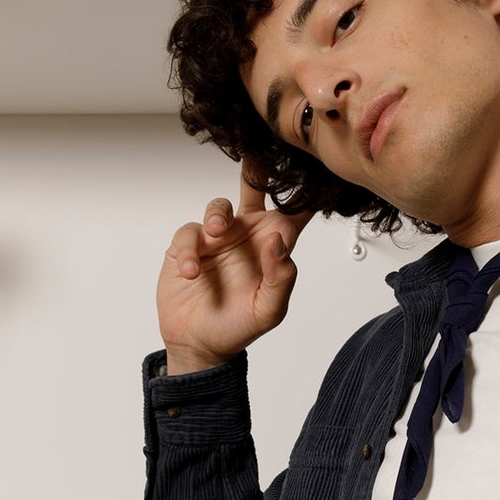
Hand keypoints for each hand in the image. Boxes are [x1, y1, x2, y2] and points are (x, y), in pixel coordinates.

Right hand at [157, 156, 314, 369]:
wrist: (199, 345)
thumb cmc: (238, 327)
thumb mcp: (268, 311)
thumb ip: (281, 278)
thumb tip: (279, 241)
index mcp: (272, 246)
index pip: (295, 213)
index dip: (304, 193)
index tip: (310, 171)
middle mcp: (246, 235)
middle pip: (256, 192)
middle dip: (258, 172)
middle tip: (258, 154)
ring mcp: (216, 239)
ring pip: (218, 206)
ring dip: (217, 214)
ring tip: (216, 232)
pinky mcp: (188, 246)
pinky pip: (188, 233)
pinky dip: (189, 250)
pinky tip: (192, 272)